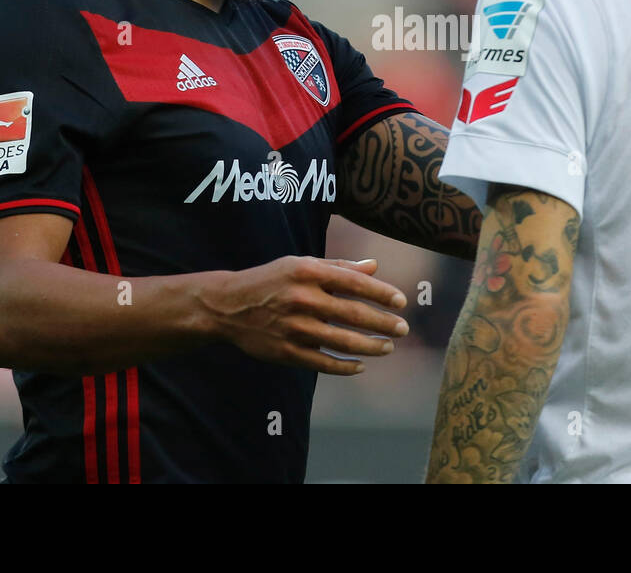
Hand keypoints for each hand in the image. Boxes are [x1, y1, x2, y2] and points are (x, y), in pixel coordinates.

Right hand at [210, 256, 408, 374]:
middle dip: (383, 323)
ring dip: (370, 346)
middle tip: (403, 329)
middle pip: (353, 314)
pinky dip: (345, 366)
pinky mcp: (285, 352)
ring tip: (387, 347)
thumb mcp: (301, 265)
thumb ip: (338, 267)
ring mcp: (293, 328)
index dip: (381, 293)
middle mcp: (302, 299)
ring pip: (342, 341)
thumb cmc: (272, 280)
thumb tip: (375, 267)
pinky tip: (360, 365)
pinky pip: (322, 363)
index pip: (354, 283)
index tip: (401, 302)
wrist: (227, 306)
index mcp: (308, 273)